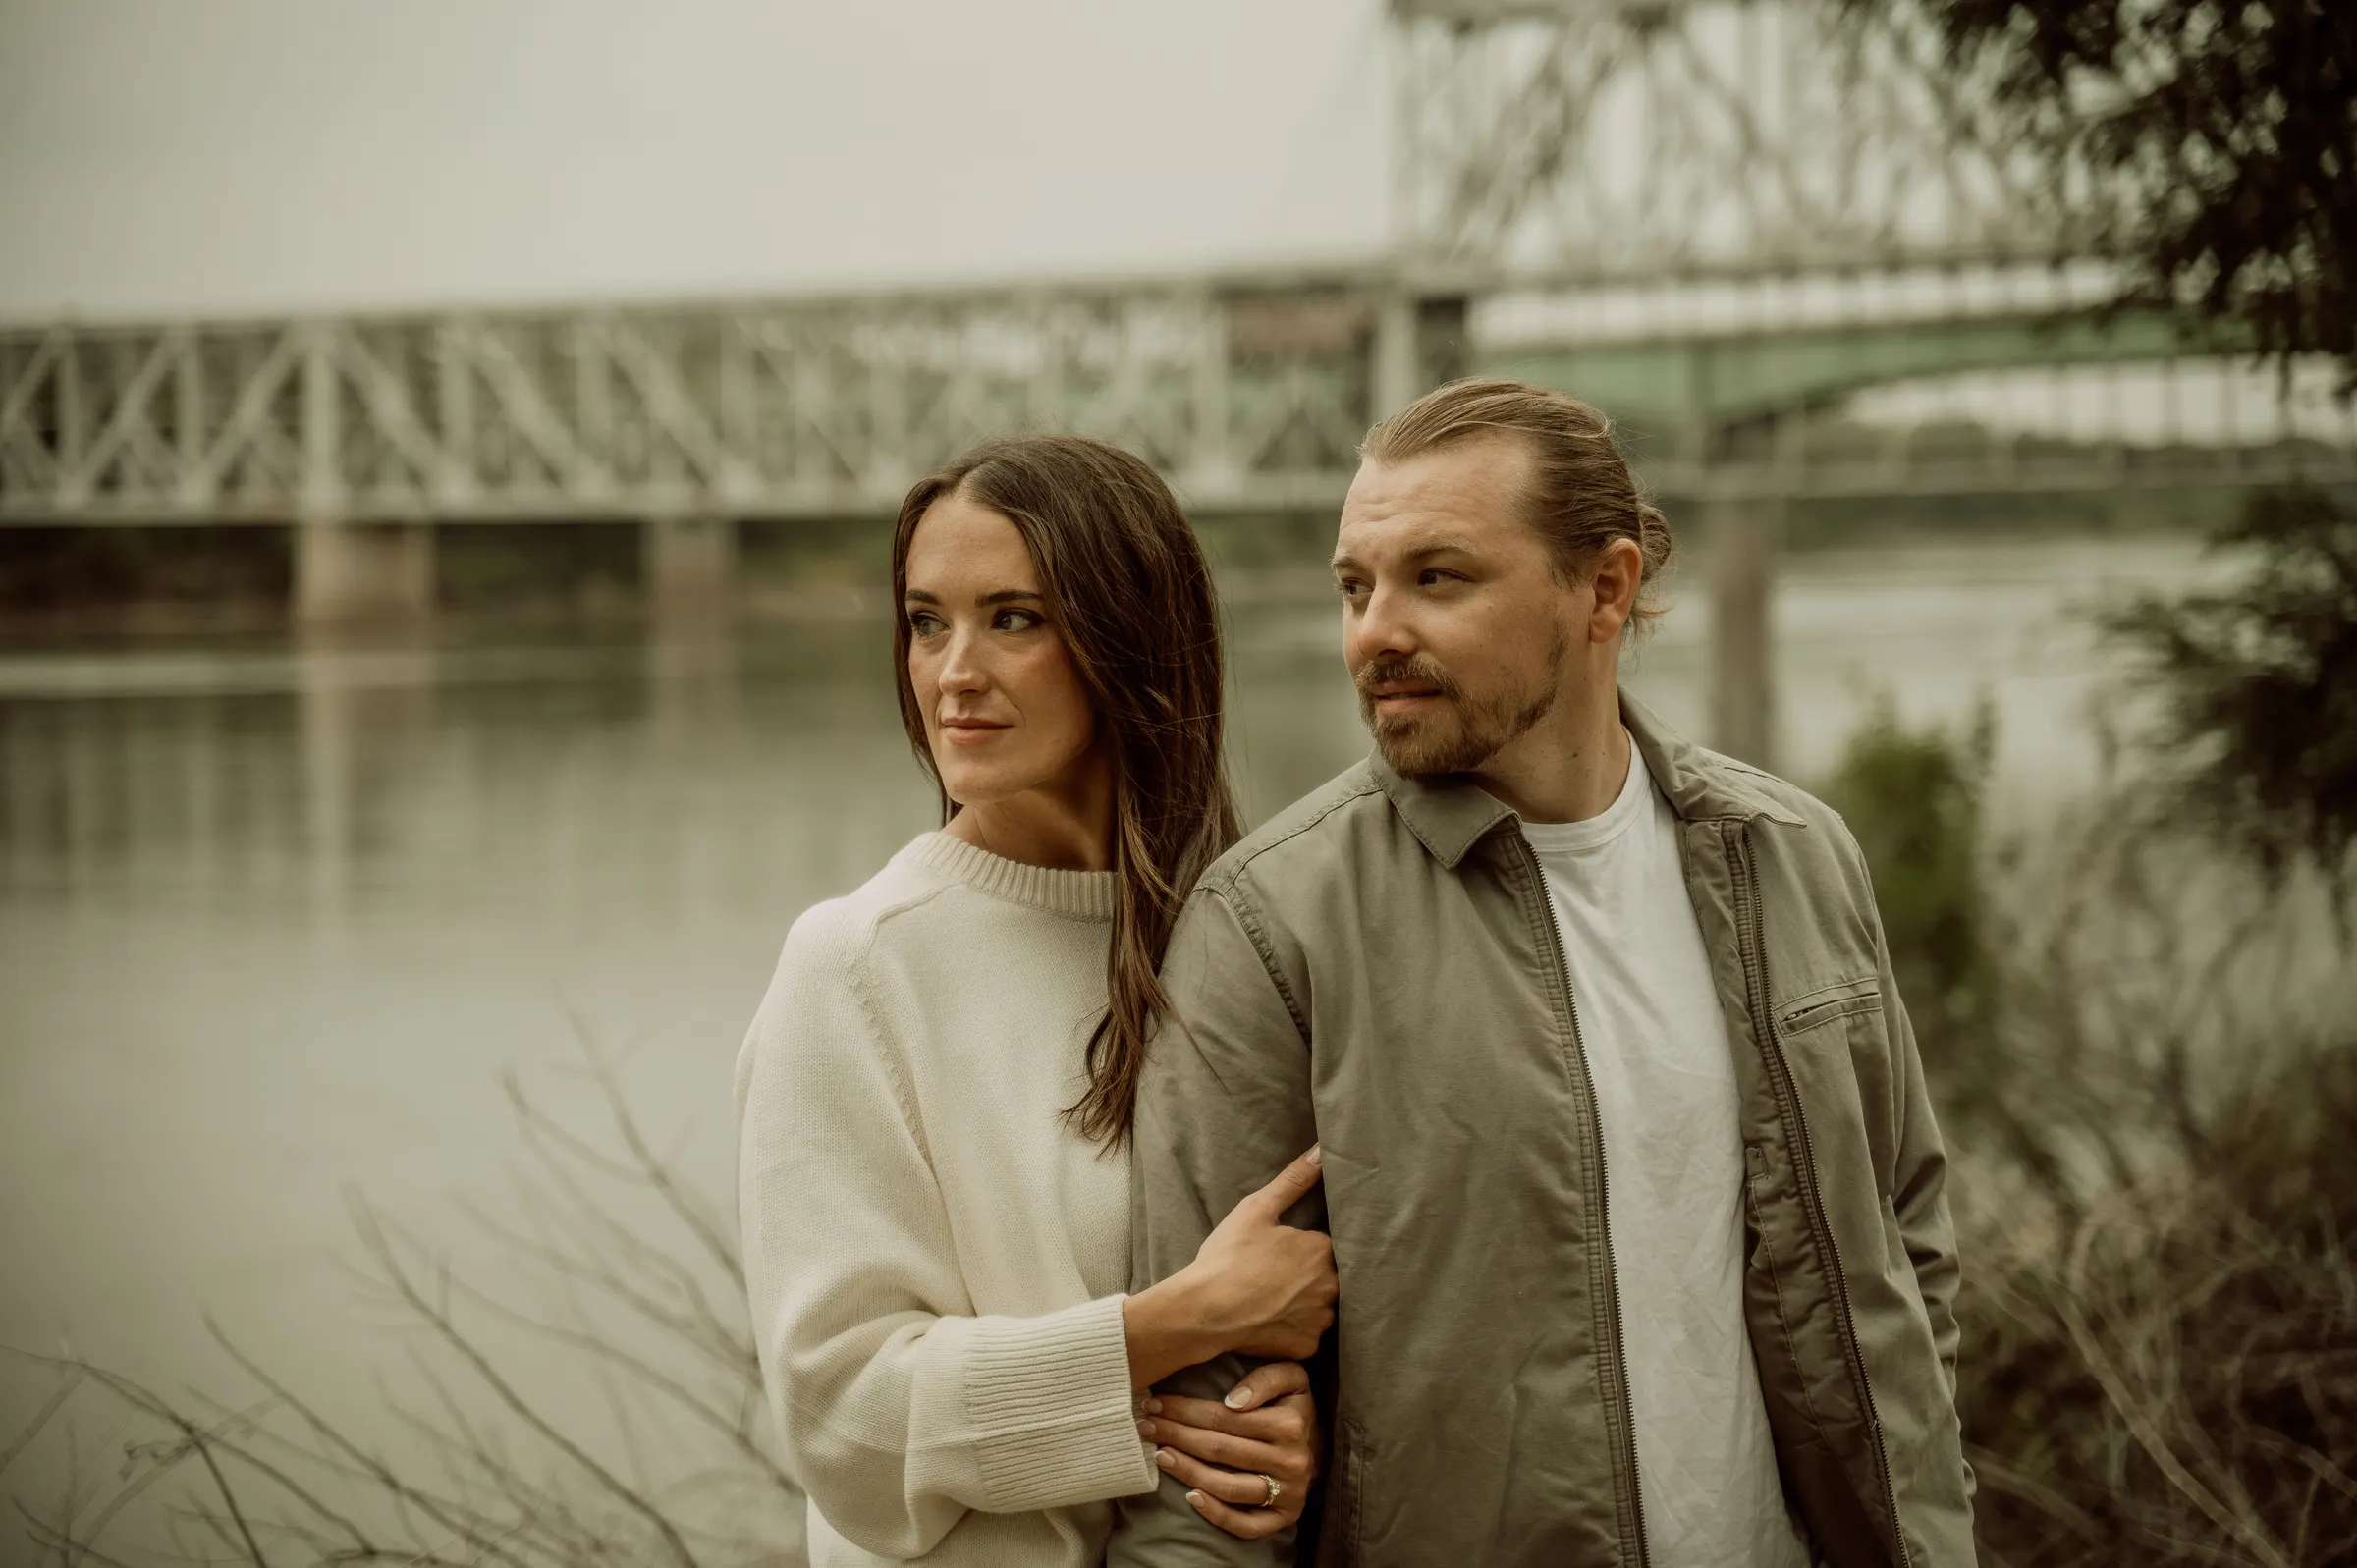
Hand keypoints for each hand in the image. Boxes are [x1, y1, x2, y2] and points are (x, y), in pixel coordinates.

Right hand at [1124, 1145, 1337, 1385]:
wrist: (1204, 1309)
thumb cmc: (1228, 1256)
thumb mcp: (1257, 1209)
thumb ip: (1294, 1179)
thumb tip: (1322, 1150)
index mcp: (1321, 1249)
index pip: (1326, 1246)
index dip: (1303, 1250)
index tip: (1281, 1254)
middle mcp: (1331, 1285)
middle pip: (1327, 1277)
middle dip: (1307, 1277)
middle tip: (1273, 1278)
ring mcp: (1321, 1319)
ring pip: (1320, 1307)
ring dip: (1304, 1304)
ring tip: (1271, 1300)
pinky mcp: (1307, 1347)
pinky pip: (1307, 1335)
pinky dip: (1293, 1330)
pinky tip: (1270, 1321)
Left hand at [1138, 1361, 1319, 1540]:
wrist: (1322, 1446)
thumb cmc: (1295, 1407)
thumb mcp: (1292, 1379)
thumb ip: (1267, 1378)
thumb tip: (1233, 1401)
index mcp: (1290, 1424)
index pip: (1224, 1417)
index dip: (1185, 1410)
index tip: (1156, 1404)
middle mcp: (1290, 1461)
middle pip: (1220, 1449)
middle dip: (1177, 1435)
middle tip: (1146, 1426)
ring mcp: (1288, 1493)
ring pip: (1228, 1486)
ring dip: (1187, 1471)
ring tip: (1160, 1454)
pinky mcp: (1284, 1518)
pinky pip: (1246, 1525)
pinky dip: (1216, 1515)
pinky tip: (1190, 1497)